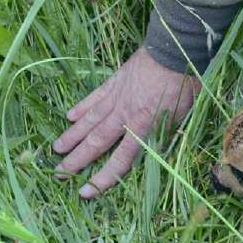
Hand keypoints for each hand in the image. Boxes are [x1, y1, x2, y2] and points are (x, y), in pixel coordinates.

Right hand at [53, 46, 198, 197]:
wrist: (175, 50)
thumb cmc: (185, 86)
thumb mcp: (182, 118)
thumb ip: (163, 136)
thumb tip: (152, 153)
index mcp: (143, 127)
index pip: (119, 161)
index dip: (102, 178)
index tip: (84, 192)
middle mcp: (124, 115)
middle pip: (96, 142)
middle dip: (77, 160)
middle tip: (57, 173)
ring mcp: (117, 97)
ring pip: (90, 120)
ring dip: (72, 136)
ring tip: (56, 148)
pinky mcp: (115, 81)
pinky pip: (95, 97)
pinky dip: (82, 107)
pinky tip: (69, 116)